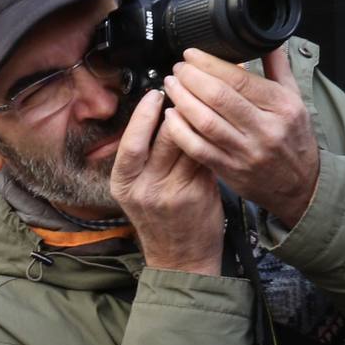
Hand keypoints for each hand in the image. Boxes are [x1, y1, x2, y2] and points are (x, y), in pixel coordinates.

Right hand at [110, 89, 224, 275]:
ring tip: (207, 98)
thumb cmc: (161, 220)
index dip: (143, 115)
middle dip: (177, 108)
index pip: (132, 141)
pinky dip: (212, 139)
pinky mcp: (198, 194)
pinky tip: (220, 124)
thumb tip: (165, 116)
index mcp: (124, 182)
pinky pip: (205, 157)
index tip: (155, 93)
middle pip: (163, 137)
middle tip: (188, 86)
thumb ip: (149, 158)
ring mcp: (173, 191)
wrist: (181, 259)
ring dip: (199, 118)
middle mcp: (145, 187)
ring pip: (189, 143)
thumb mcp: (140, 190)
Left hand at [161, 46, 319, 226]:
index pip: (240, 79)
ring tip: (171, 85)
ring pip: (206, 121)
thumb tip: (265, 39)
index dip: (210, 64)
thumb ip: (278, 68)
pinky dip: (180, 130)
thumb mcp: (295, 100)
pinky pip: (198, 148)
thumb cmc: (294, 139)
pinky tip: (170, 115)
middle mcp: (266, 129)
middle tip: (178, 68)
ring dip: (182, 99)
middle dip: (191, 78)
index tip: (191, 55)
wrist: (301, 185)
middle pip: (219, 97)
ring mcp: (246, 151)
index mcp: (282, 107)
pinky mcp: (230, 170)